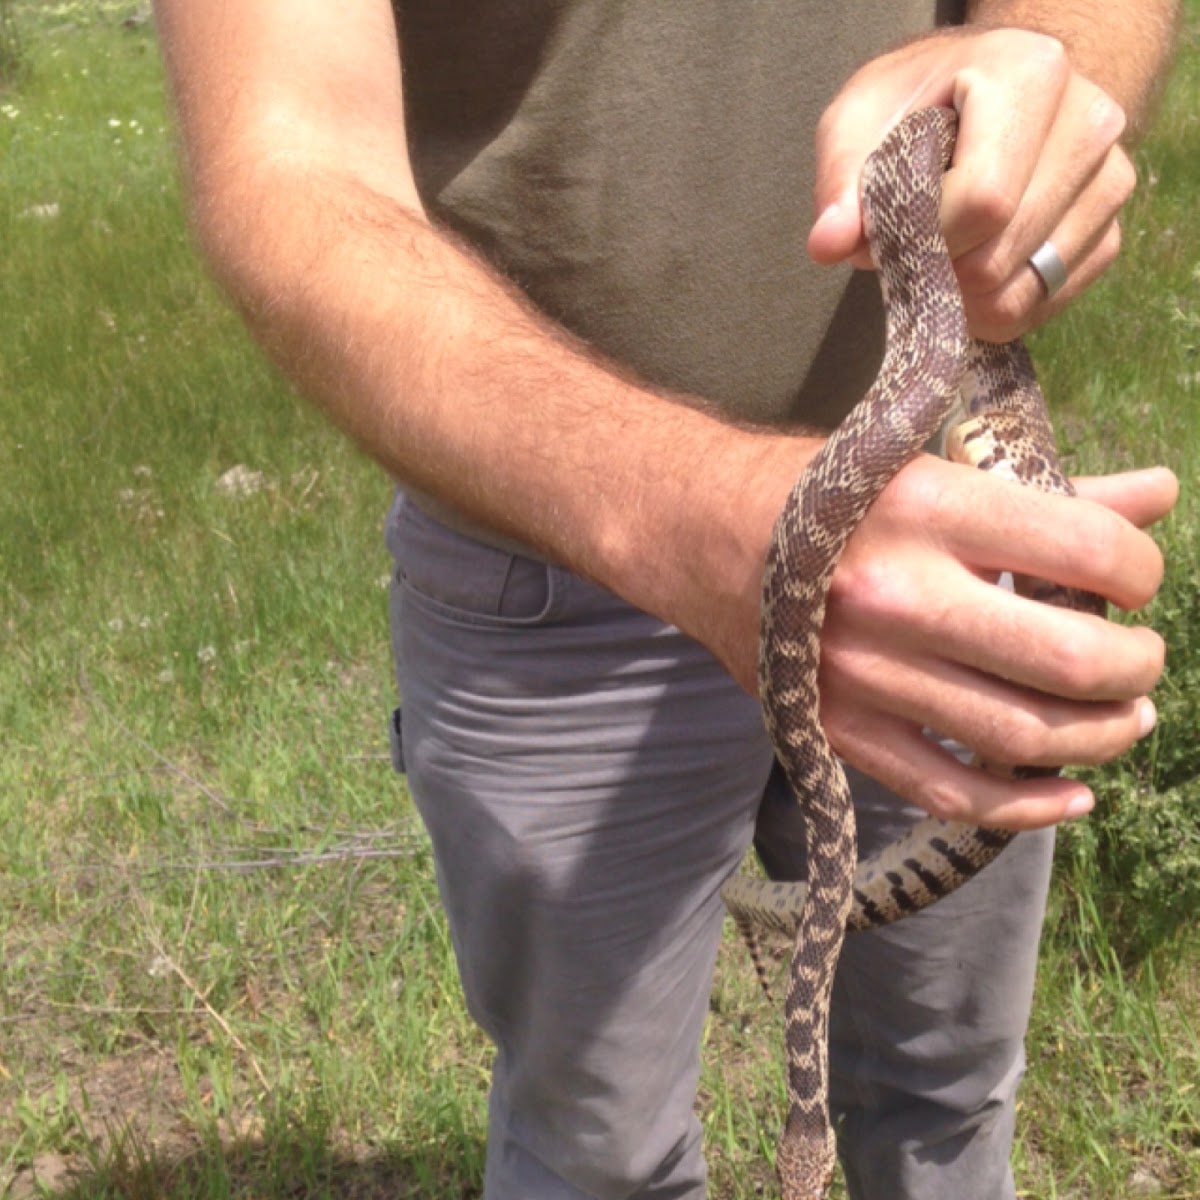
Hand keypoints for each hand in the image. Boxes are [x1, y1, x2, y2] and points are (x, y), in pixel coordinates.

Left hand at [806, 27, 1134, 340]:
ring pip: (1020, 290)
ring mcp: (1110, 182)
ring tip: (941, 250)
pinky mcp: (1108, 235)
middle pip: (999, 254)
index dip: (922, 237)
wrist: (987, 96)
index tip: (886, 230)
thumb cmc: (917, 106)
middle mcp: (1089, 124)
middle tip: (909, 243)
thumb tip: (829, 245)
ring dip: (959, 294)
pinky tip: (970, 269)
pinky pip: (1040, 307)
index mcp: (1031, 74)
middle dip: (936, 268)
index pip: (984, 201)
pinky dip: (989, 308)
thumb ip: (840, 182)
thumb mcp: (860, 121)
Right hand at [810, 457, 1175, 829]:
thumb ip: (1044, 493)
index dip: (1140, 571)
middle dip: (1136, 667)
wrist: (695, 532)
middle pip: (1069, 660)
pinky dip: (1026, 807)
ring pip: (1021, 735)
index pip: (1086, 552)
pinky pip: (949, 791)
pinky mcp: (835, 727)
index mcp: (926, 509)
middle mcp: (898, 595)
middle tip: (1140, 660)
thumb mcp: (927, 470)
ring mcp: (863, 673)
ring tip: (1124, 717)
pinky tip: (1071, 795)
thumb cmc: (818, 491)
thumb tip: (1157, 496)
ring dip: (1101, 737)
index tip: (1133, 581)